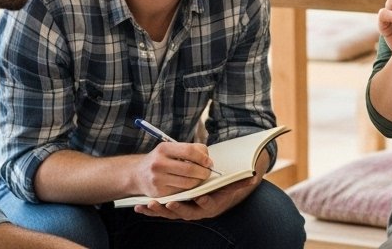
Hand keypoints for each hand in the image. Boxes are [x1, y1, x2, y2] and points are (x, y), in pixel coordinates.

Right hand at [134, 141, 212, 198]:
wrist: (137, 174)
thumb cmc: (160, 159)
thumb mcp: (170, 149)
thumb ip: (190, 149)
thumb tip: (207, 158)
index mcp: (164, 148)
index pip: (190, 151)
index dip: (203, 157)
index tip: (209, 162)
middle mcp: (159, 163)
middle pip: (190, 169)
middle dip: (204, 172)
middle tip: (208, 172)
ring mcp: (158, 179)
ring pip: (188, 183)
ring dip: (198, 181)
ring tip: (200, 178)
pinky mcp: (159, 192)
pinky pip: (181, 192)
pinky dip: (189, 189)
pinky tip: (190, 184)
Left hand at [135, 176, 255, 220]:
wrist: (211, 198)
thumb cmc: (220, 190)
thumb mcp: (230, 186)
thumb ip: (239, 182)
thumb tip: (253, 177)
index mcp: (210, 205)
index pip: (208, 204)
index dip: (204, 202)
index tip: (201, 198)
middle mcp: (195, 212)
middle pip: (185, 212)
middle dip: (177, 208)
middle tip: (169, 203)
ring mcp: (182, 212)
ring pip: (170, 214)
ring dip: (159, 210)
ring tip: (149, 204)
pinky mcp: (171, 210)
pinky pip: (159, 212)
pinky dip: (149, 210)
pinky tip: (138, 207)